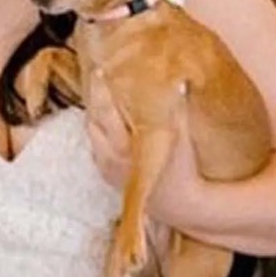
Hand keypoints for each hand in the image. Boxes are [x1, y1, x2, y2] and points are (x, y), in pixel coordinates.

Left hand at [83, 70, 203, 231]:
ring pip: (92, 134)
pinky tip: (112, 126)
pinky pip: (96, 147)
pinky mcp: (106, 175)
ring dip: (97, 118)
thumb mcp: (181, 137)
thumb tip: (178, 81)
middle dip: (96, 101)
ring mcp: (106, 167)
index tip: (99, 71)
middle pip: (92, 120)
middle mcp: (110, 156)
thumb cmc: (183, 169)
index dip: (100, 89)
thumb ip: (177, 108)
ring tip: (108, 101)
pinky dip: (101, 134)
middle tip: (102, 82)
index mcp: (125, 146)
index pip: (105, 110)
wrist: (182, 205)